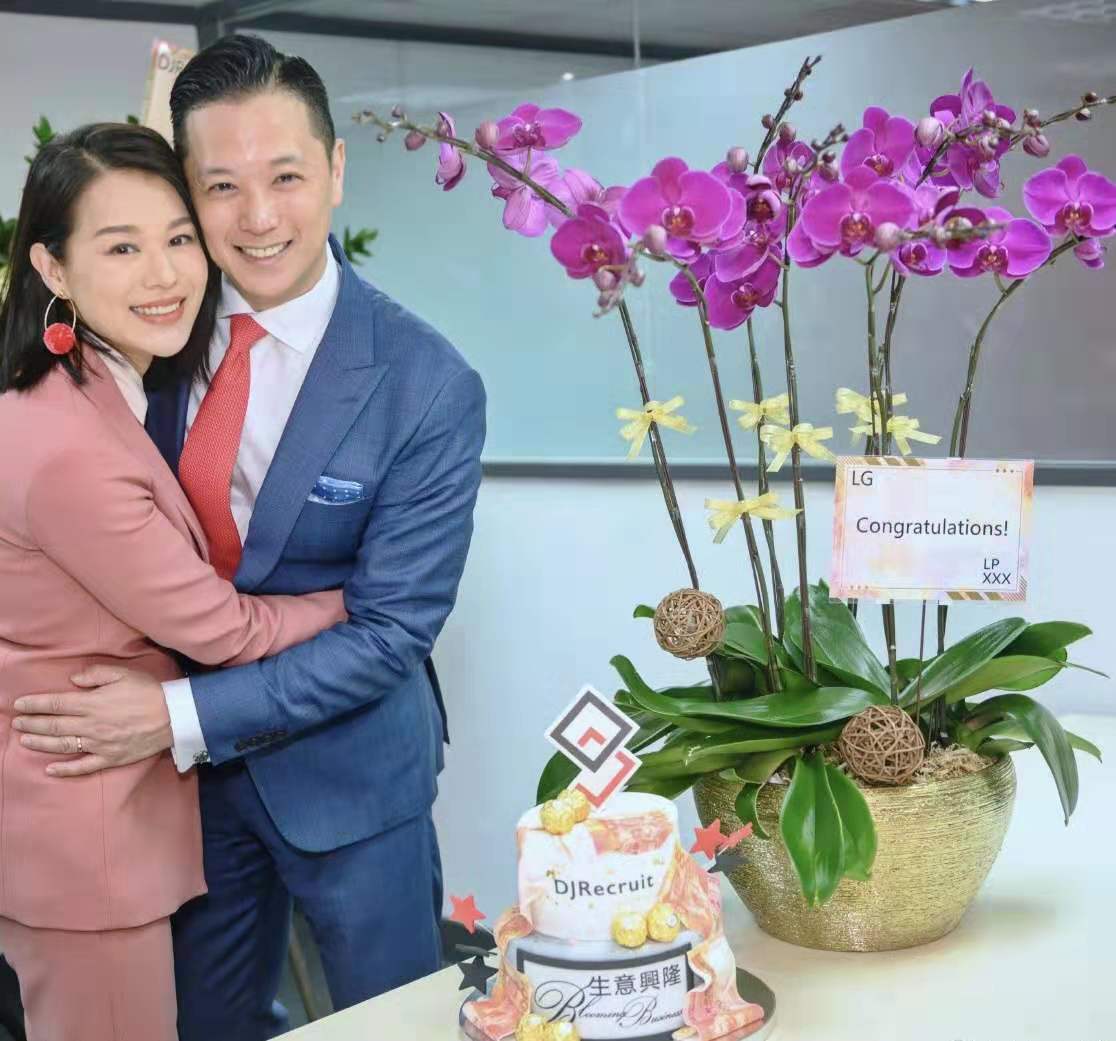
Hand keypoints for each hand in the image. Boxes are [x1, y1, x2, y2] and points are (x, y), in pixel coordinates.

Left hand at [13, 666, 172, 776]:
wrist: (174, 716)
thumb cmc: (149, 692)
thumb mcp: (123, 674)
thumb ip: (95, 674)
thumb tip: (73, 680)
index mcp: (92, 703)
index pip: (55, 704)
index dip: (35, 704)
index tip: (19, 704)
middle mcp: (91, 725)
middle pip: (54, 725)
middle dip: (31, 724)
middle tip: (16, 723)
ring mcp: (99, 744)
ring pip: (62, 745)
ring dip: (40, 744)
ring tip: (24, 740)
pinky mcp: (110, 758)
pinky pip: (83, 766)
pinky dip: (65, 770)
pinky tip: (50, 770)